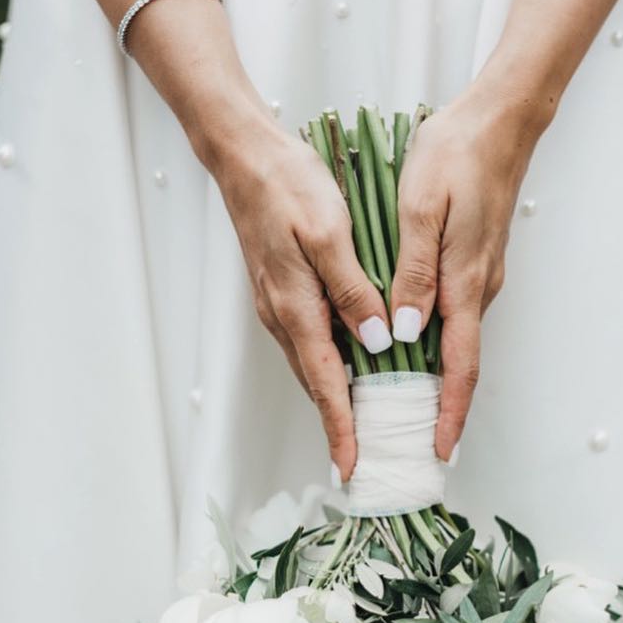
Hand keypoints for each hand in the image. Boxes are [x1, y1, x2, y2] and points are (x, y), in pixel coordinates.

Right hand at [209, 111, 392, 479]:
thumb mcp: (330, 234)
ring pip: (315, 364)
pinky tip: (355, 365)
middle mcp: (283, 316)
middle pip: (317, 385)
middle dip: (340, 426)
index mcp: (296, 307)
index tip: (352, 464)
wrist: (245, 157)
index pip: (325, 384)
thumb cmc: (287, 186)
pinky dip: (333, 364)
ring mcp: (280, 305)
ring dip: (337, 398)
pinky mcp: (283, 291)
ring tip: (366, 425)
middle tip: (367, 458)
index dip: (340, 428)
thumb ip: (354, 291)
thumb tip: (376, 341)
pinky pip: (312, 340)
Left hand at [389, 81, 548, 459]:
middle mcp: (478, 288)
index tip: (440, 449)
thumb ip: (412, 274)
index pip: (460, 365)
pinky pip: (455, 314)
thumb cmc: (456, 154)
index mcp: (463, 281)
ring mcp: (480, 275)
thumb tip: (407, 332)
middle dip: (439, 407)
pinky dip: (435, 342)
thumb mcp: (418, 210)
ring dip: (434, 377)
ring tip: (402, 408)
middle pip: (459, 363)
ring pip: (456, 339)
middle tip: (410, 443)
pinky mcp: (476, 261)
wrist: (499, 119)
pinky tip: (409, 347)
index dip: (451, 412)